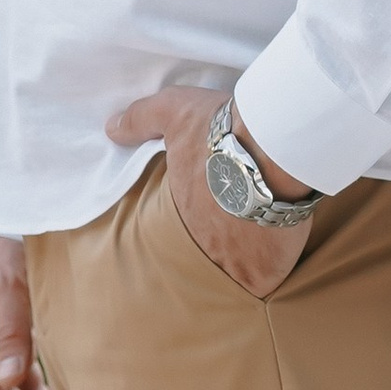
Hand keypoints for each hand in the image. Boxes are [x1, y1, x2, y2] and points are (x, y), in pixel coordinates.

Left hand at [107, 88, 312, 299]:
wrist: (271, 150)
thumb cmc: (220, 131)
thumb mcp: (175, 111)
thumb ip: (142, 118)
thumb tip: (111, 129)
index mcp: (183, 206)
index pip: (190, 218)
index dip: (206, 211)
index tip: (221, 202)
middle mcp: (202, 239)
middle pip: (211, 246)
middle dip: (223, 238)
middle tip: (242, 222)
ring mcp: (233, 259)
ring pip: (236, 267)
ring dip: (247, 257)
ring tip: (261, 241)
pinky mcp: (264, 269)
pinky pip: (265, 278)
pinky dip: (271, 271)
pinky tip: (279, 256)